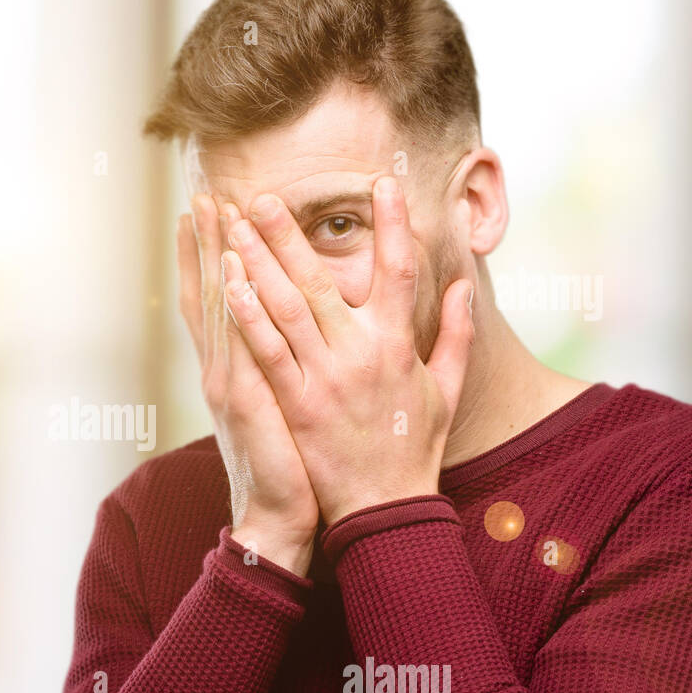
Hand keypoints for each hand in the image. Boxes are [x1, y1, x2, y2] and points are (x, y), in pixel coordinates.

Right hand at [179, 193, 317, 576]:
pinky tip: (225, 273)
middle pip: (210, 293)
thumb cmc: (292, 467)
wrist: (276, 520)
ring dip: (210, 258)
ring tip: (204, 212)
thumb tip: (303, 337)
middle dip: (204, 243)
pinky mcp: (246, 403)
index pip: (220, 301)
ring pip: (216, 309)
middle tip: (201, 194)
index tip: (212, 214)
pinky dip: (228, 309)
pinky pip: (238, 347)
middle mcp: (224, 369)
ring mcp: (230, 383)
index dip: (212, 257)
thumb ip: (288, 367)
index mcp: (238, 369)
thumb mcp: (286, 408)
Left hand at [221, 176, 473, 525]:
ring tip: (231, 226)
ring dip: (256, 262)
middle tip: (259, 196)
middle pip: (322, 279)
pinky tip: (228, 284)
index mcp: (400, 346)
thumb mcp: (447, 392)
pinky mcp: (295, 404)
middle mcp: (360, 354)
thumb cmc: (413, 451)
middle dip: (288, 234)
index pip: (400, 271)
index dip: (394, 223)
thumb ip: (456, 335)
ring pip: (286, 307)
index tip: (382, 181)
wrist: (384, 511)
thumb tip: (463, 286)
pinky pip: (266, 352)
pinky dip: (247, 316)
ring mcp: (324, 379)